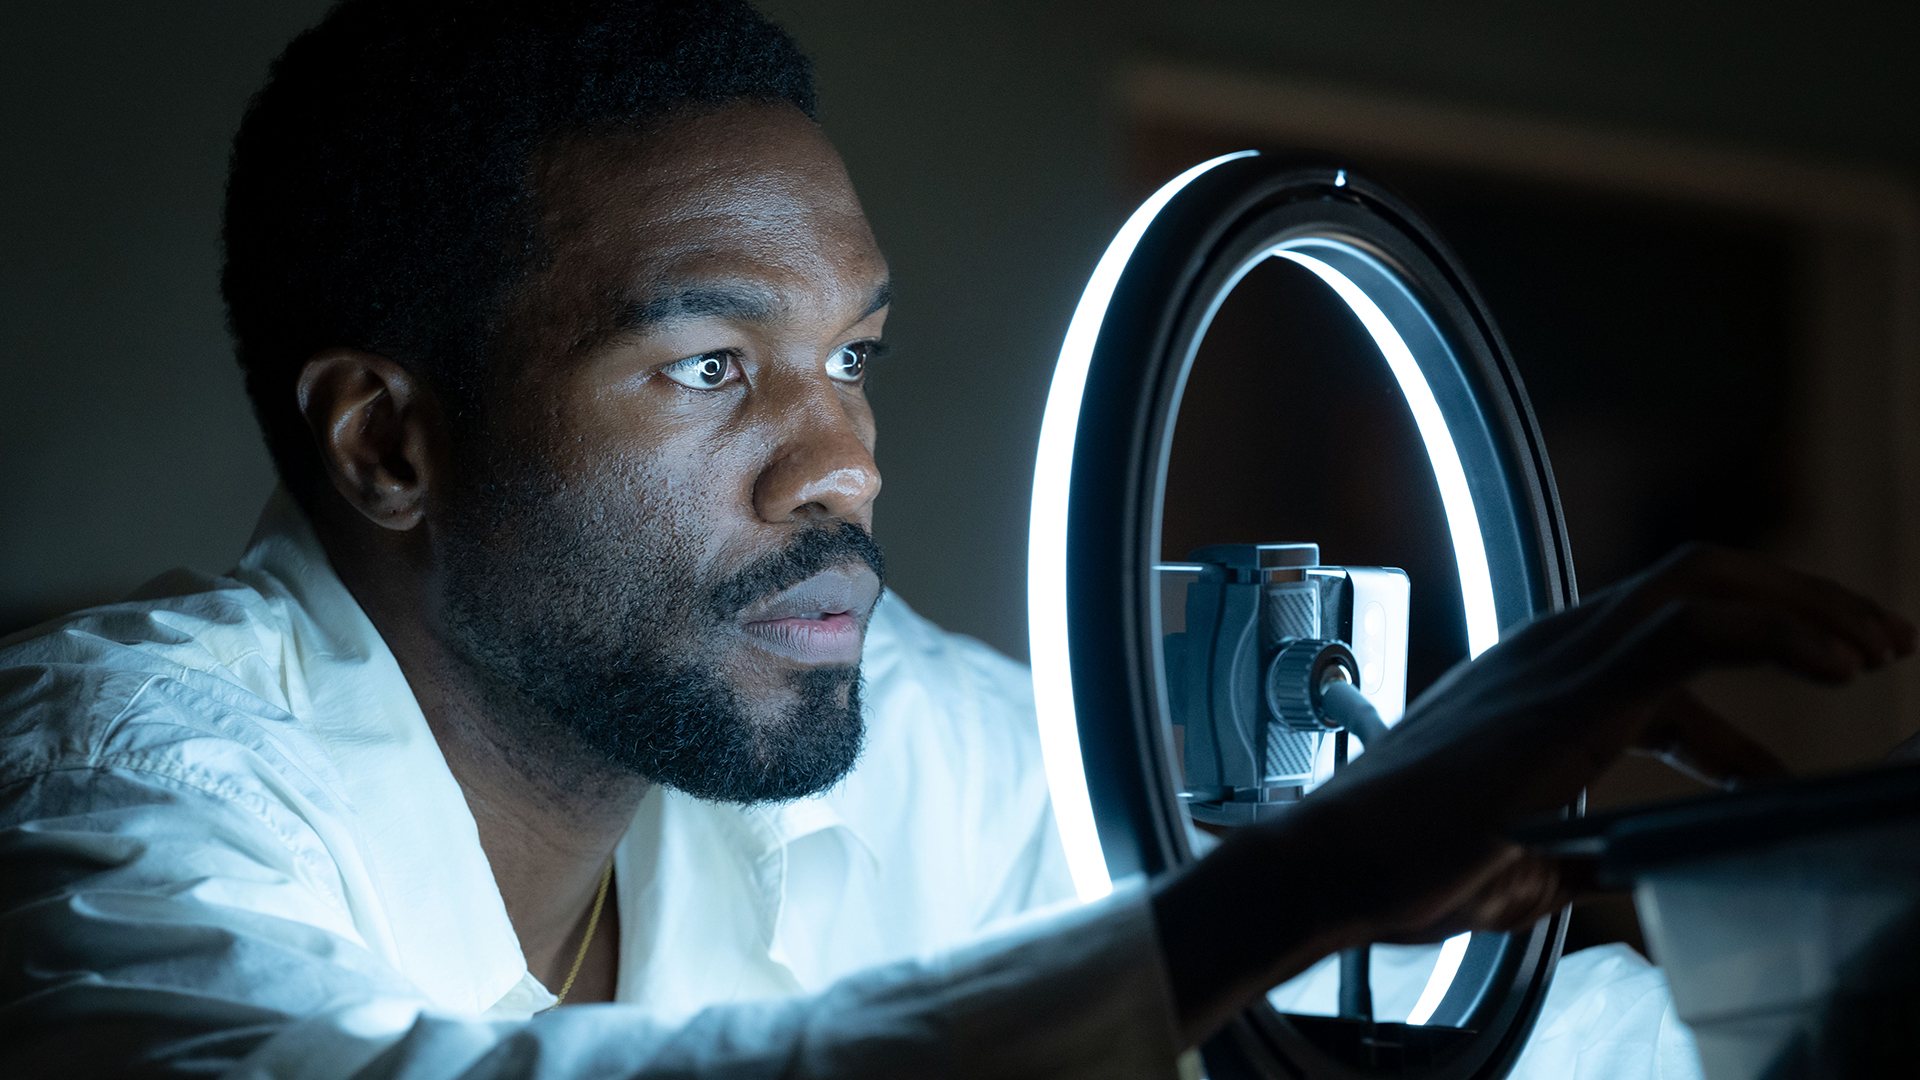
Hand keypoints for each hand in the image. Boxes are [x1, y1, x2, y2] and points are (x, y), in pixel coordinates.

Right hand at [1154, 544, 1914, 1042]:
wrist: (1333, 862)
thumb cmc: (1405, 864)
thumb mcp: (1519, 860)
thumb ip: (1576, 853)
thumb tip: (1615, 871)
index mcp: (1541, 676)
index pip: (1668, 625)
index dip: (1762, 648)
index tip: (1827, 688)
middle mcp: (1553, 649)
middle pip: (1698, 577)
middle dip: (1800, 600)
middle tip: (1878, 644)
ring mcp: (1559, 660)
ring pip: (1705, 584)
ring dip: (1807, 608)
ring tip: (1876, 649)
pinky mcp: (1571, 692)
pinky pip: (1695, 629)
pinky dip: (1778, 634)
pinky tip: (1836, 672)